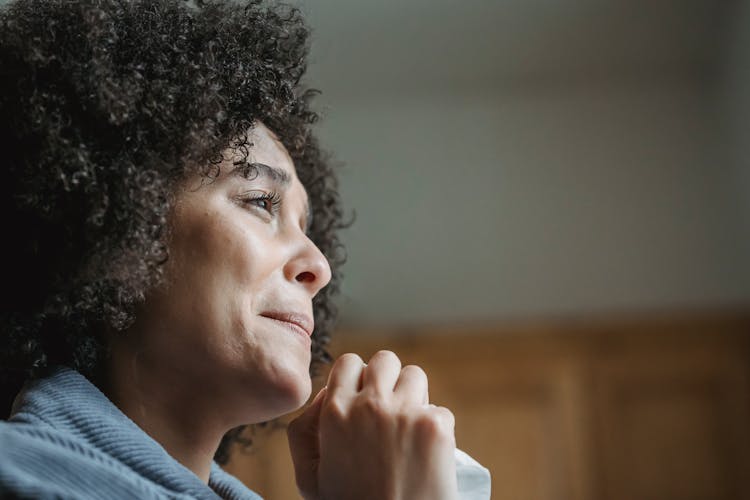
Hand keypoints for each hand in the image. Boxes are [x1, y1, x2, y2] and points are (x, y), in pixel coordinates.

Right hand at [287, 350, 457, 499]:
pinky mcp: (436, 426)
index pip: (349, 362)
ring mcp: (406, 412)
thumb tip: (324, 394)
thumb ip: (303, 431)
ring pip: (416, 376)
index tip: (365, 398)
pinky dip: (437, 428)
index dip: (358, 379)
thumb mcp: (310, 476)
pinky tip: (428, 454)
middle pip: (385, 360)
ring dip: (415, 396)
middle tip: (391, 410)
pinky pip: (440, 410)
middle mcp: (370, 405)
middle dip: (388, 380)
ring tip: (410, 428)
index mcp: (336, 412)